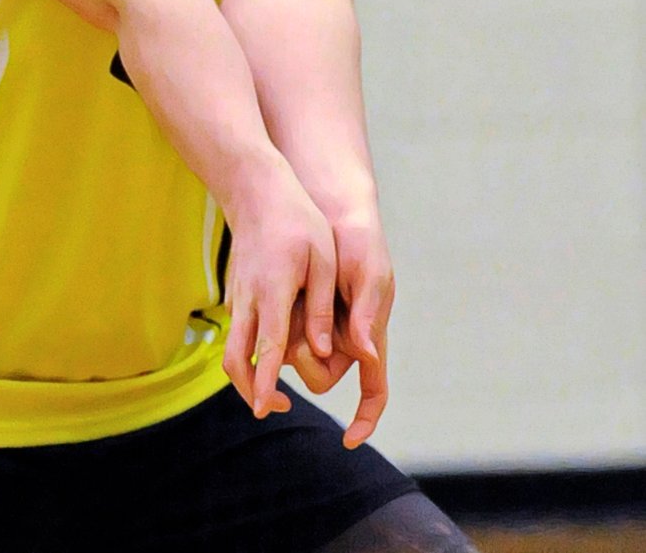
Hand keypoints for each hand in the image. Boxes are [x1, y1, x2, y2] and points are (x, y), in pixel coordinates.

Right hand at [222, 179, 336, 419]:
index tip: (264, 410)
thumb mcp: (322, 259)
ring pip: (233, 350)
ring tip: (276, 391)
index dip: (266, 382)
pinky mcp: (236, 293)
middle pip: (235, 361)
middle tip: (272, 408)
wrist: (256, 190)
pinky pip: (238, 333)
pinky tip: (273, 354)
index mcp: (273, 292)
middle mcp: (248, 300)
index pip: (267, 348)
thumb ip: (322, 307)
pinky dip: (249, 353)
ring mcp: (238, 297)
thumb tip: (326, 351)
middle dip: (250, 391)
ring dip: (250, 375)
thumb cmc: (298, 221)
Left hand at [285, 208, 394, 448]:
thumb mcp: (369, 275)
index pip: (374, 389)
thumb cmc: (359, 245)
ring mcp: (316, 328)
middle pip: (320, 375)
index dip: (366, 417)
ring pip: (296, 355)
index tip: (350, 439)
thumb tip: (366, 354)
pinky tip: (278, 298)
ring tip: (293, 298)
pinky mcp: (293, 314)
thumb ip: (368, 314)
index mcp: (367, 337)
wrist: (328, 213)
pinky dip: (278, 323)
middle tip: (302, 319)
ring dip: (291, 336)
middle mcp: (341, 340)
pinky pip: (280, 333)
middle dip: (309, 356)